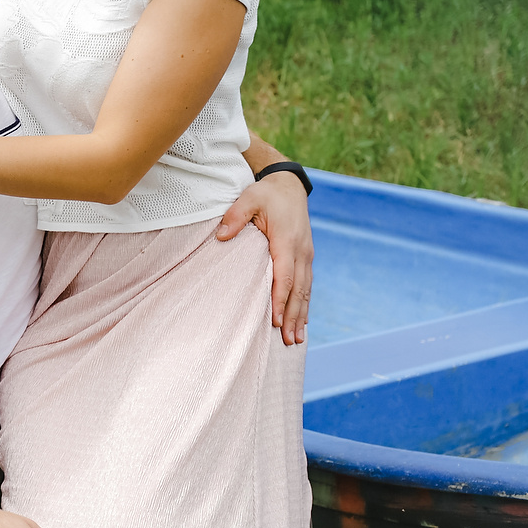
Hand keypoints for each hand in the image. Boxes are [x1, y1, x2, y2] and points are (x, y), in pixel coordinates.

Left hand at [217, 171, 312, 345]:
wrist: (289, 186)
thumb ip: (234, 216)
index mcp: (287, 240)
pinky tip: (302, 320)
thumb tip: (221, 236)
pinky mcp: (306, 256)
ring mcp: (306, 254)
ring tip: (297, 339)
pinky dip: (305, 304)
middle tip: (288, 341)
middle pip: (298, 289)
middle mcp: (301, 251)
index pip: (284, 276)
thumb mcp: (248, 198)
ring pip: (306, 290)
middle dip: (293, 316)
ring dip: (302, 315)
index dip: (281, 300)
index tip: (276, 321)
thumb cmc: (266, 194)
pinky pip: (307, 284)